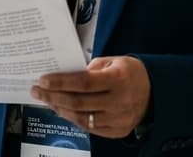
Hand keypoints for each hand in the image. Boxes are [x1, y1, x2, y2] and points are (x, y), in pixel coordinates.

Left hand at [31, 56, 150, 138]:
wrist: (156, 93)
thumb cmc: (130, 73)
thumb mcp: (114, 61)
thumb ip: (91, 69)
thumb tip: (66, 76)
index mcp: (118, 80)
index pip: (83, 83)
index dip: (61, 82)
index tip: (43, 80)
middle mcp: (118, 102)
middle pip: (78, 103)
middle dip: (53, 96)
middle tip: (36, 90)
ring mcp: (118, 120)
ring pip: (81, 118)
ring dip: (60, 109)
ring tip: (46, 100)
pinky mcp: (117, 132)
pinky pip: (89, 128)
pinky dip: (73, 119)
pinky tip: (62, 110)